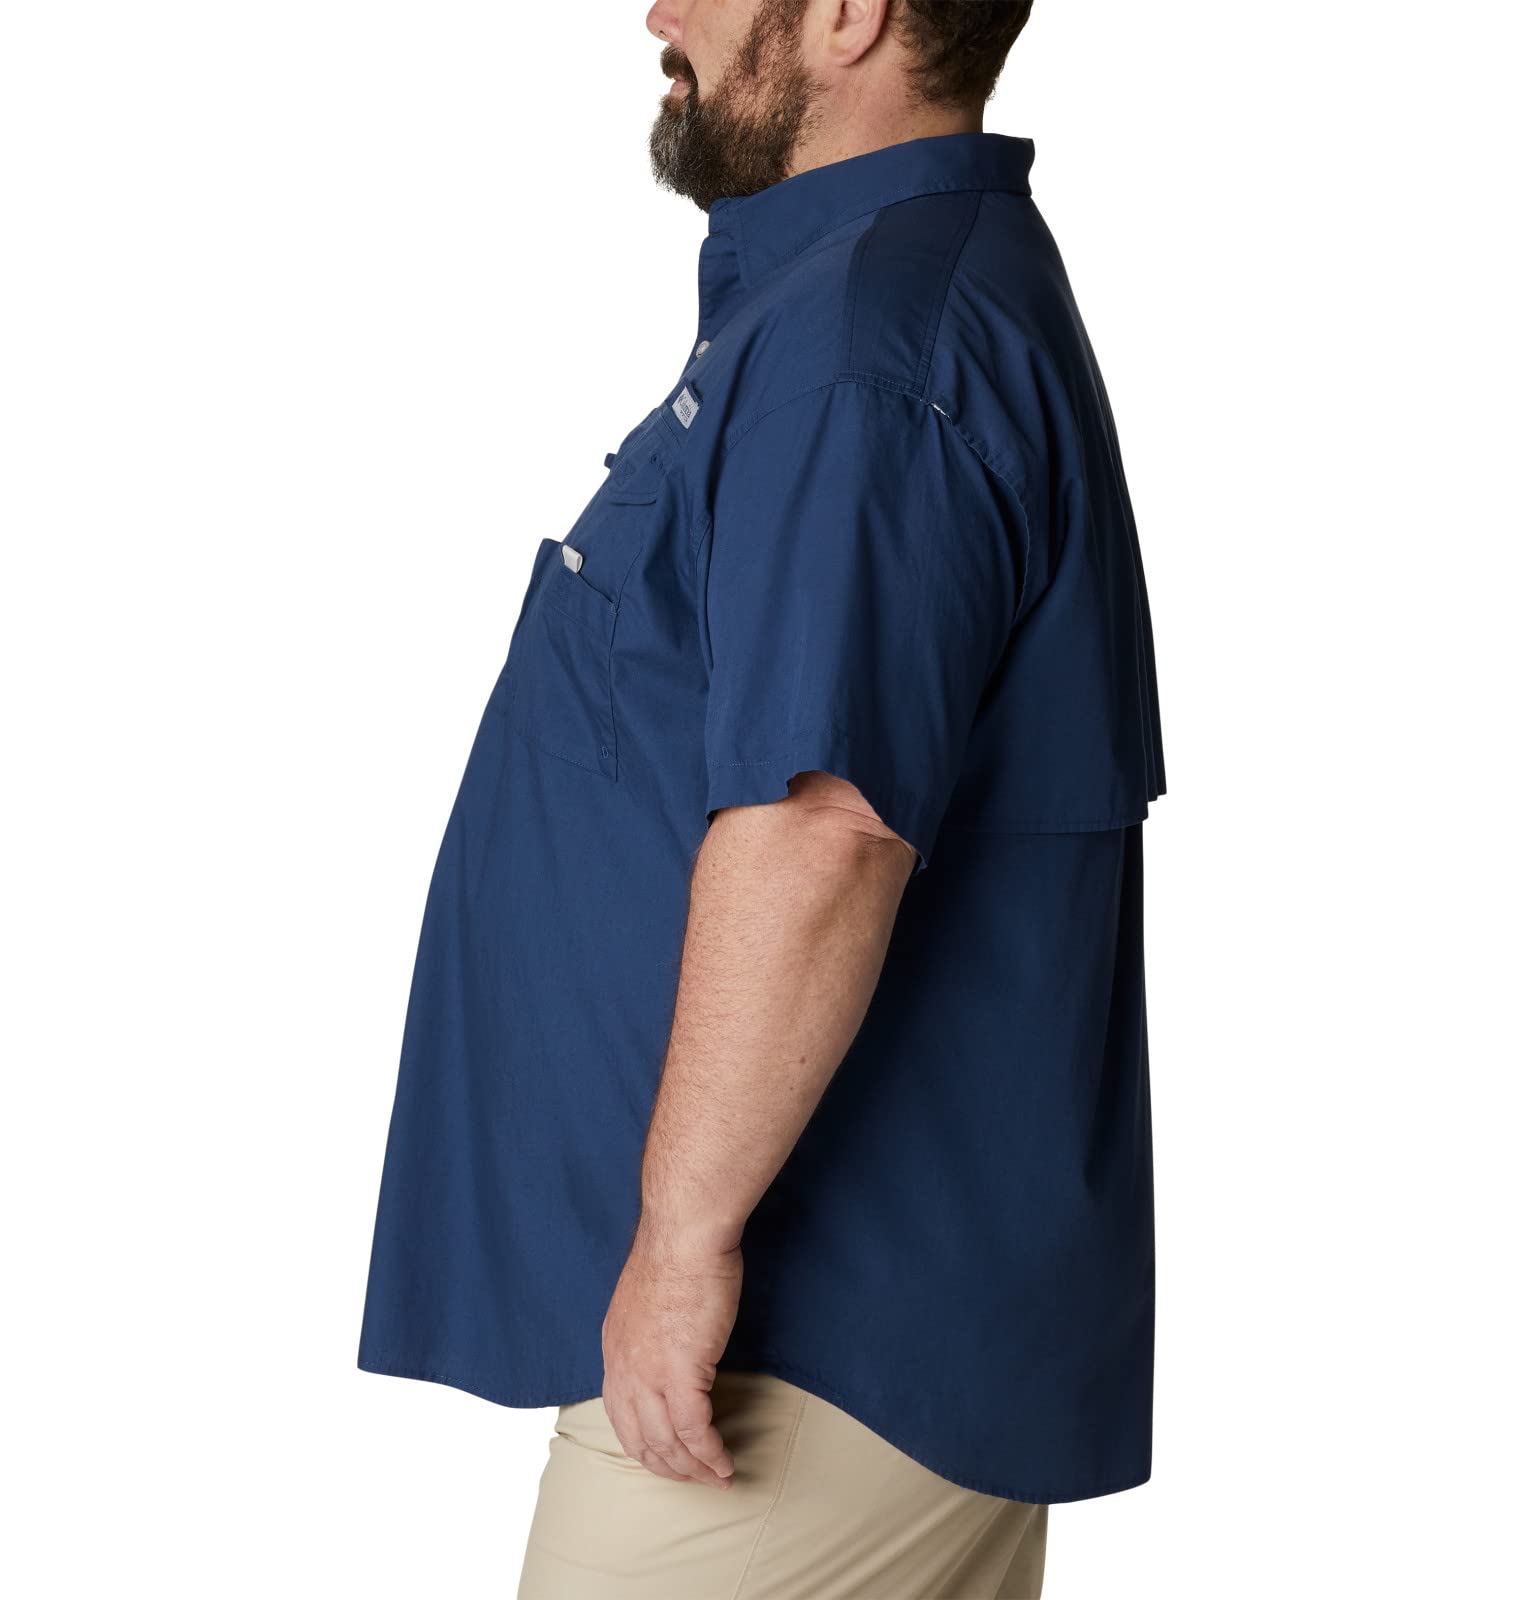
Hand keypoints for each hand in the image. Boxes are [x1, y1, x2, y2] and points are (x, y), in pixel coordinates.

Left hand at [600, 1221, 741, 1488]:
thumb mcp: (647, 1299)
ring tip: (717, 1478)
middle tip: (695, 1479)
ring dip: (693, 1469)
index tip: (669, 1457)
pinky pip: (694, 1432)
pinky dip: (710, 1454)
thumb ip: (651, 1328)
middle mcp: (624, 1369)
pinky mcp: (681, 1374)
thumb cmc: (677, 1253)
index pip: (621, 1416)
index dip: (646, 1444)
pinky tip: (724, 1463)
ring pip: (667, 1444)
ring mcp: (649, 1375)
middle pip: (640, 1439)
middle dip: (668, 1467)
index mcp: (614, 1350)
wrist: (684, 1235)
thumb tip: (669, 1341)